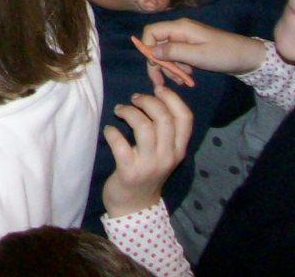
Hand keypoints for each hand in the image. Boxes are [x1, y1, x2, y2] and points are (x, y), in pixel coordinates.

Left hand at [101, 84, 193, 217]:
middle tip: (134, 98)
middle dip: (147, 101)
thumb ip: (163, 129)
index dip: (172, 98)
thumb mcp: (163, 152)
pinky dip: (111, 132)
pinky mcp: (129, 171)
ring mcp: (149, 165)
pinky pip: (120, 143)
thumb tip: (155, 93)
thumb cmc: (147, 171)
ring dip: (129, 112)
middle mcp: (168, 156)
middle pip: (164, 118)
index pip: (186, 118)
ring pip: (144, 127)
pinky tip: (109, 131)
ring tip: (120, 110)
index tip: (157, 88)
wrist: (134, 206)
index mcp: (179, 149)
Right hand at [138, 19, 267, 77]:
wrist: (248, 58)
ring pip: (166, 53)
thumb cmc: (224, 54)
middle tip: (161, 83)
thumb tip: (150, 51)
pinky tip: (187, 77)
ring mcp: (185, 39)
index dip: (146, 47)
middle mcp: (180, 31)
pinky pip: (177, 57)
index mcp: (180, 28)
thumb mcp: (197, 55)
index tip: (153, 65)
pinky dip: (179, 68)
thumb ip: (172, 51)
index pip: (151, 31)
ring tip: (182, 81)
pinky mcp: (191, 48)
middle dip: (158, 64)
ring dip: (170, 68)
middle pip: (157, 44)